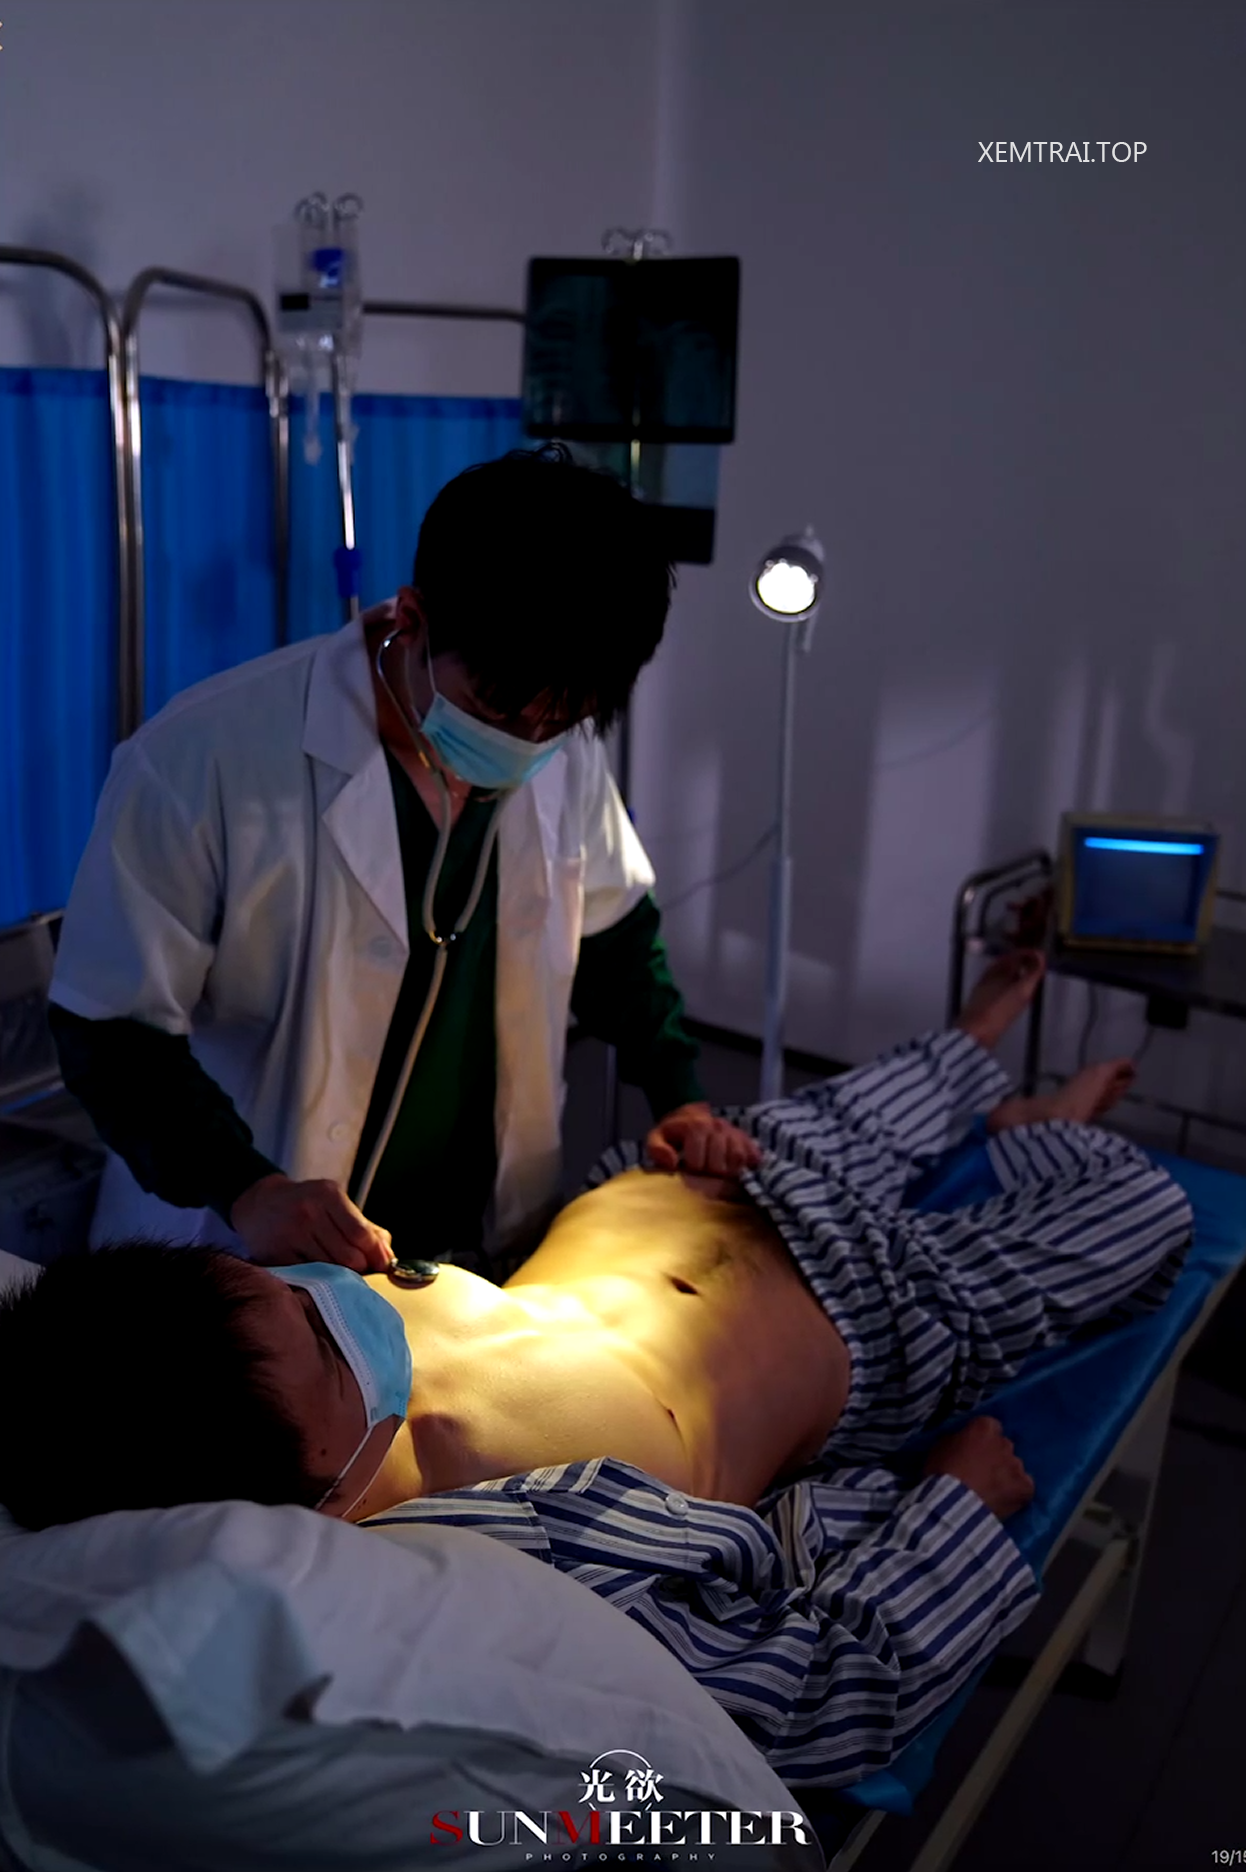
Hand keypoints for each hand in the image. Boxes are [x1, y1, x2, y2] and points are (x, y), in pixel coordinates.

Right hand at [230, 1174, 395, 1272]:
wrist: (259, 1205)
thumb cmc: (307, 1206)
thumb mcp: (336, 1204)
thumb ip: (367, 1228)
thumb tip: (389, 1258)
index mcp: (328, 1195)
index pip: (362, 1234)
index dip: (376, 1255)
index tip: (383, 1267)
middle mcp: (308, 1212)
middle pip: (349, 1257)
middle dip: (360, 1269)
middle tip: (360, 1271)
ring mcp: (290, 1234)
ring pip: (330, 1270)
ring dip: (341, 1277)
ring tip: (339, 1272)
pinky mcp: (276, 1255)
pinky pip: (309, 1276)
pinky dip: (318, 1280)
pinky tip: (318, 1274)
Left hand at [644, 1103, 761, 1177]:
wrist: (690, 1116)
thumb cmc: (673, 1133)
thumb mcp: (656, 1138)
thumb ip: (657, 1149)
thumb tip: (672, 1164)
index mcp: (696, 1127)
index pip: (698, 1162)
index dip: (691, 1170)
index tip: (687, 1167)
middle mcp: (718, 1126)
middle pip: (719, 1165)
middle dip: (708, 1173)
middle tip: (703, 1170)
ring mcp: (733, 1132)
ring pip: (737, 1159)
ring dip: (727, 1171)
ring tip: (717, 1171)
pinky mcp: (745, 1138)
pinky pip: (752, 1155)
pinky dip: (746, 1164)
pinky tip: (736, 1168)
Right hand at [923, 1417, 1034, 1520]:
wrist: (953, 1506)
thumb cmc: (942, 1473)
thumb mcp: (940, 1447)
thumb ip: (956, 1439)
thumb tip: (962, 1441)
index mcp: (984, 1428)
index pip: (989, 1426)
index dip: (980, 1438)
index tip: (972, 1449)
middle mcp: (1005, 1443)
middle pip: (1003, 1446)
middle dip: (995, 1455)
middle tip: (981, 1470)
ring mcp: (1017, 1466)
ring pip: (1014, 1466)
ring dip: (1005, 1474)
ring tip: (991, 1489)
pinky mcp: (1025, 1487)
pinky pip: (1024, 1486)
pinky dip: (1016, 1491)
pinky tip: (1004, 1499)